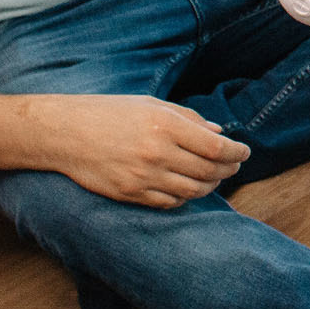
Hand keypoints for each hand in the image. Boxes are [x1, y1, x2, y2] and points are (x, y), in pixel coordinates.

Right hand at [37, 95, 249, 208]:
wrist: (65, 133)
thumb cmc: (109, 113)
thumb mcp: (151, 105)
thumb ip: (189, 119)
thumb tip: (221, 134)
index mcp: (165, 125)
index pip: (217, 148)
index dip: (237, 153)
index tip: (244, 152)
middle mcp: (157, 153)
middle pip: (210, 171)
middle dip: (228, 169)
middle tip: (234, 165)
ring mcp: (144, 177)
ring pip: (194, 190)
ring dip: (210, 185)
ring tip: (214, 176)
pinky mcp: (131, 195)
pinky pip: (171, 203)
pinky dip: (186, 197)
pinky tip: (188, 187)